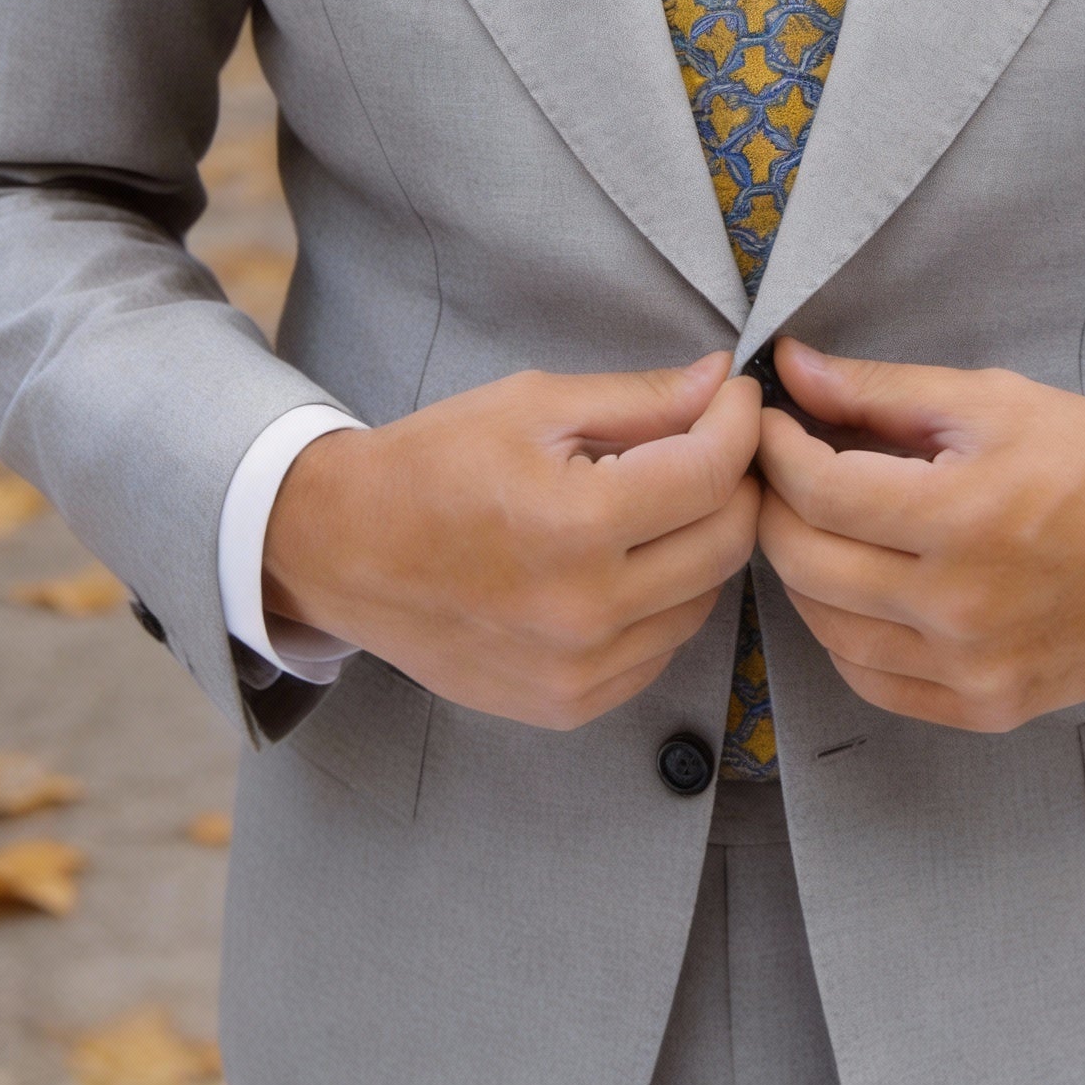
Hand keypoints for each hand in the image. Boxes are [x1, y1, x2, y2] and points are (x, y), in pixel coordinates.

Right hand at [264, 354, 760, 728]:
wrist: (344, 550)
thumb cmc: (435, 464)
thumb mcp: (535, 406)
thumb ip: (641, 399)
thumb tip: (722, 380)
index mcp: (578, 526)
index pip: (712, 474)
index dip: (739, 423)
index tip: (735, 397)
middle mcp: (587, 611)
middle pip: (727, 541)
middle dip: (735, 480)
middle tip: (710, 442)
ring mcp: (580, 670)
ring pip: (705, 599)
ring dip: (703, 541)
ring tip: (660, 501)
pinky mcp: (570, 704)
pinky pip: (662, 647)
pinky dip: (666, 599)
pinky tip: (627, 560)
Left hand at [756, 341, 1084, 731]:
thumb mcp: (993, 400)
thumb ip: (881, 390)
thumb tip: (792, 368)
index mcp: (961, 516)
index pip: (817, 490)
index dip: (774, 449)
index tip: (769, 422)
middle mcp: (959, 606)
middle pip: (805, 563)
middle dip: (774, 506)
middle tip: (779, 470)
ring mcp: (971, 669)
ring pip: (825, 629)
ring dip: (802, 571)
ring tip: (818, 523)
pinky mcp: (986, 707)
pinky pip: (872, 681)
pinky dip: (844, 634)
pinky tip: (857, 589)